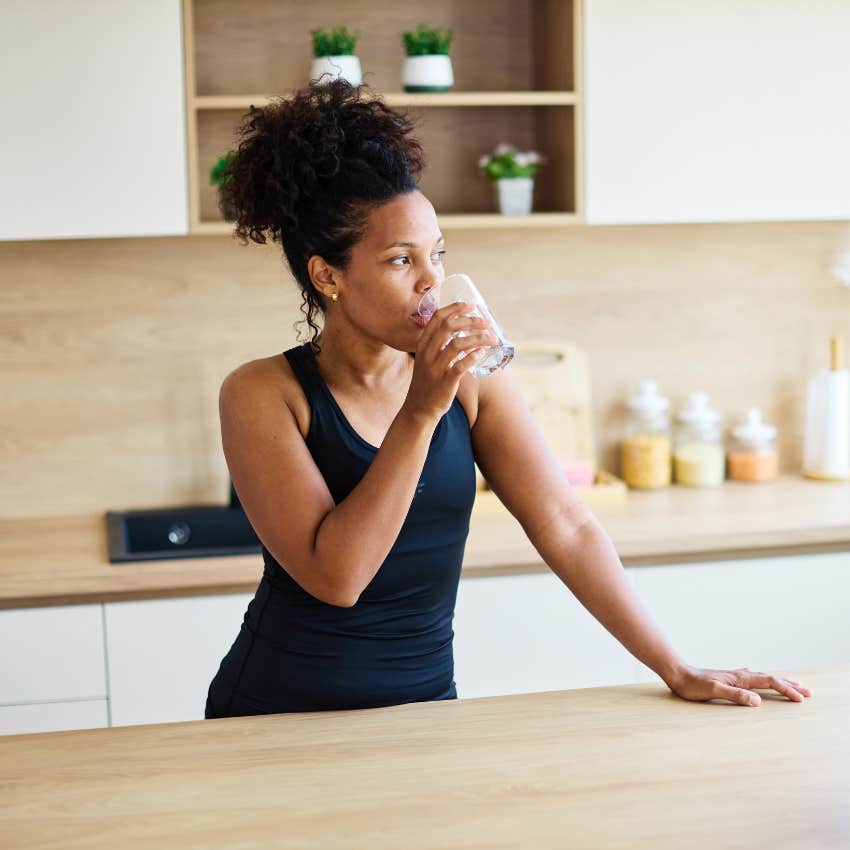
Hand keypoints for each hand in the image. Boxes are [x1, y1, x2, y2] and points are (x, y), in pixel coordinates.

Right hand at [404, 301, 496, 420]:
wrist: (419, 408)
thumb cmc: (428, 381)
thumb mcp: (427, 359)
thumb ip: (439, 344)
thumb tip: (464, 329)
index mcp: (423, 344)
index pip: (437, 318)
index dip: (455, 308)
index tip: (472, 304)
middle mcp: (427, 353)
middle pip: (449, 327)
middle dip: (471, 321)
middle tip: (487, 322)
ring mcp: (435, 367)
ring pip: (457, 344)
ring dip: (478, 338)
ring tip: (493, 338)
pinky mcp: (445, 382)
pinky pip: (460, 365)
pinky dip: (473, 356)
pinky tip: (483, 352)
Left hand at [668, 664, 812, 706]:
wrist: (678, 674)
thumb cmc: (693, 685)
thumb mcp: (713, 691)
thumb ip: (735, 695)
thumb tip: (758, 701)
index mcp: (739, 678)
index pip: (769, 682)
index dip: (786, 690)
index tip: (802, 699)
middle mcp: (739, 675)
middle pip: (770, 678)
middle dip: (790, 685)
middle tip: (808, 692)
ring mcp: (733, 676)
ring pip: (762, 678)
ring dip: (779, 682)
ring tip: (791, 685)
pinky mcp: (727, 679)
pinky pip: (750, 678)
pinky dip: (761, 679)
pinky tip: (756, 678)